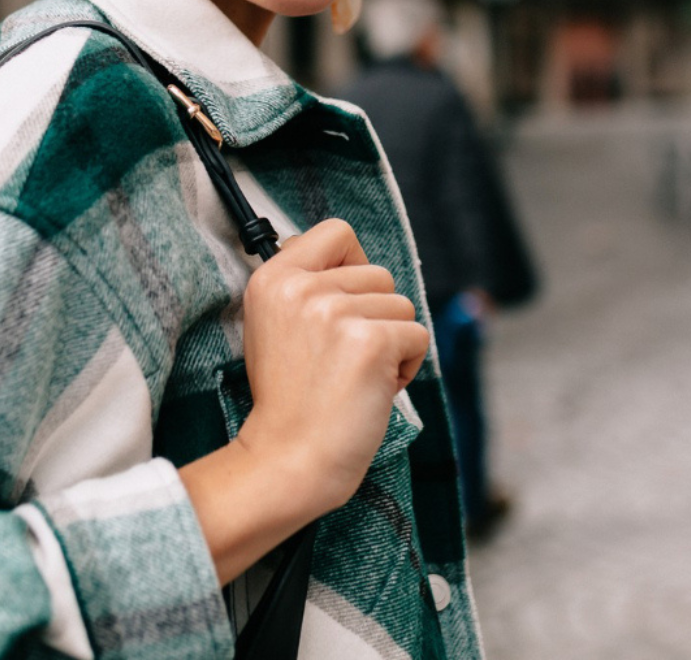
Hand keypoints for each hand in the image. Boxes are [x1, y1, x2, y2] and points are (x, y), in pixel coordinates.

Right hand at [178, 219, 429, 583]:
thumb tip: (354, 266)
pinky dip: (406, 367)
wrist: (287, 459)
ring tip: (356, 376)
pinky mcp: (371, 341)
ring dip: (392, 343)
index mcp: (272, 278)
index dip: (353, 264)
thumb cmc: (288, 401)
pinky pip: (418, 337)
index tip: (343, 302)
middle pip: (378, 274)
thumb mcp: (274, 325)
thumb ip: (307, 288)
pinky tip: (373, 390)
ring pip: (401, 307)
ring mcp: (336, 311)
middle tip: (344, 359)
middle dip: (375, 316)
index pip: (336, 232)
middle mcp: (302, 287)